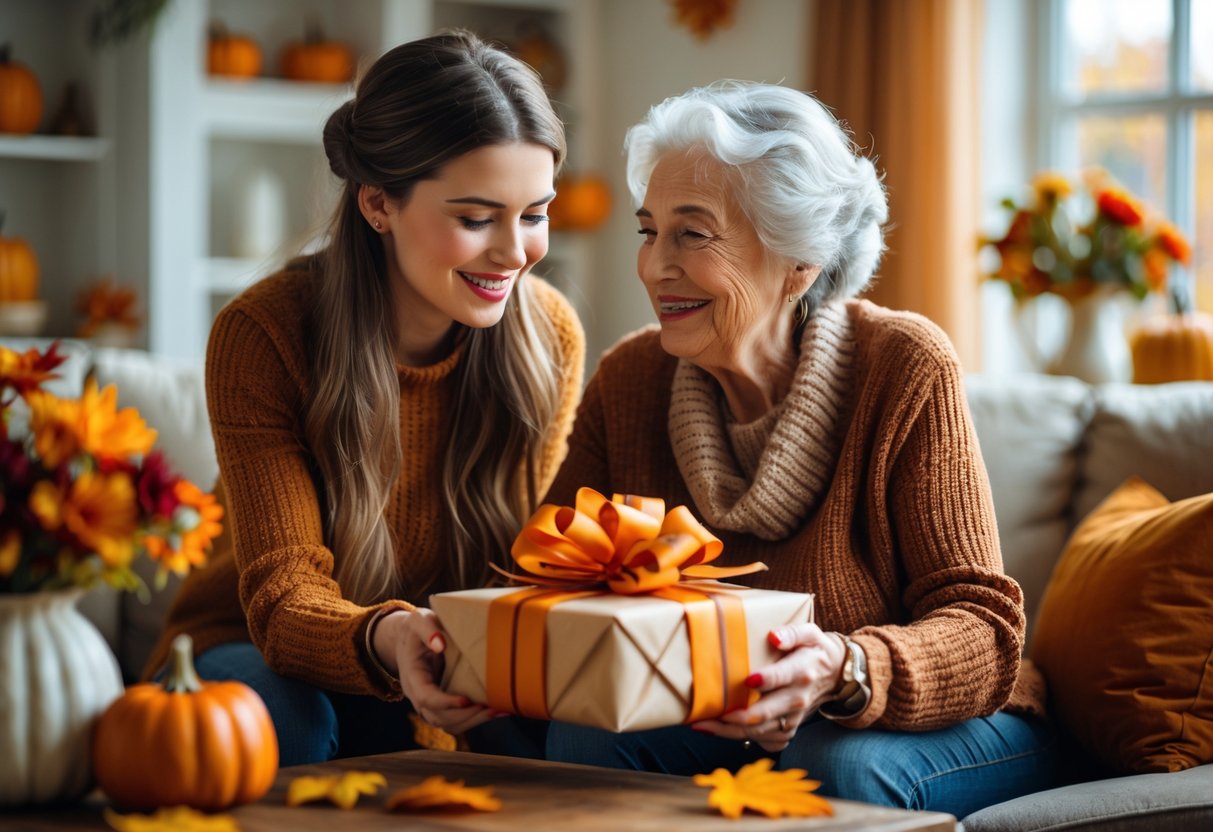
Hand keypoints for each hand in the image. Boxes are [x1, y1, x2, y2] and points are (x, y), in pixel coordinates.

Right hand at [372, 608, 494, 734]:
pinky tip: (497, 710)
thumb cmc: (416, 629)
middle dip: (465, 716)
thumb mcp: (418, 621)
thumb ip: (427, 630)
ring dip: (474, 721)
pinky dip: (476, 719)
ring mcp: (430, 704)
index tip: (466, 700)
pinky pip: (457, 720)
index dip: (445, 702)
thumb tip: (439, 644)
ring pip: (449, 724)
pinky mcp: (443, 705)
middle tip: (490, 707)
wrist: (409, 639)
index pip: (425, 698)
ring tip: (498, 710)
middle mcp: (418, 696)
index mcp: (412, 678)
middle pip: (439, 718)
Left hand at [692, 623, 845, 751]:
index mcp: (801, 671)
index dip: (766, 680)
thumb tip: (774, 636)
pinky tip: (720, 730)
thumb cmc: (813, 650)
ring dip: (728, 731)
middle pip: (764, 713)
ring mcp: (793, 718)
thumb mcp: (809, 633)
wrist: (836, 675)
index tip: (746, 680)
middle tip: (703, 715)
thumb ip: (792, 633)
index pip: (783, 677)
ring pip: (759, 731)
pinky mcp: (789, 729)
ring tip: (701, 725)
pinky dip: (743, 739)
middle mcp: (797, 699)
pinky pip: (765, 741)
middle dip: (733, 717)